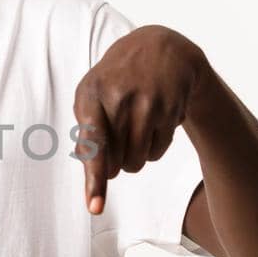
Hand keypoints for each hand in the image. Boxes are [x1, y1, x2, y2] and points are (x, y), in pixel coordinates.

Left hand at [72, 24, 210, 214]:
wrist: (162, 49)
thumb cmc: (117, 80)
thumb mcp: (92, 95)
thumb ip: (86, 133)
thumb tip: (91, 169)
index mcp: (91, 93)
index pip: (92, 144)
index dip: (93, 178)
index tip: (94, 208)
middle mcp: (119, 98)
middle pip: (115, 162)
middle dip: (114, 161)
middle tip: (118, 136)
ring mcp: (148, 103)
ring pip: (137, 163)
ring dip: (134, 159)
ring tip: (134, 129)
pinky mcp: (171, 110)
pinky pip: (157, 153)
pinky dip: (153, 148)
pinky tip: (154, 122)